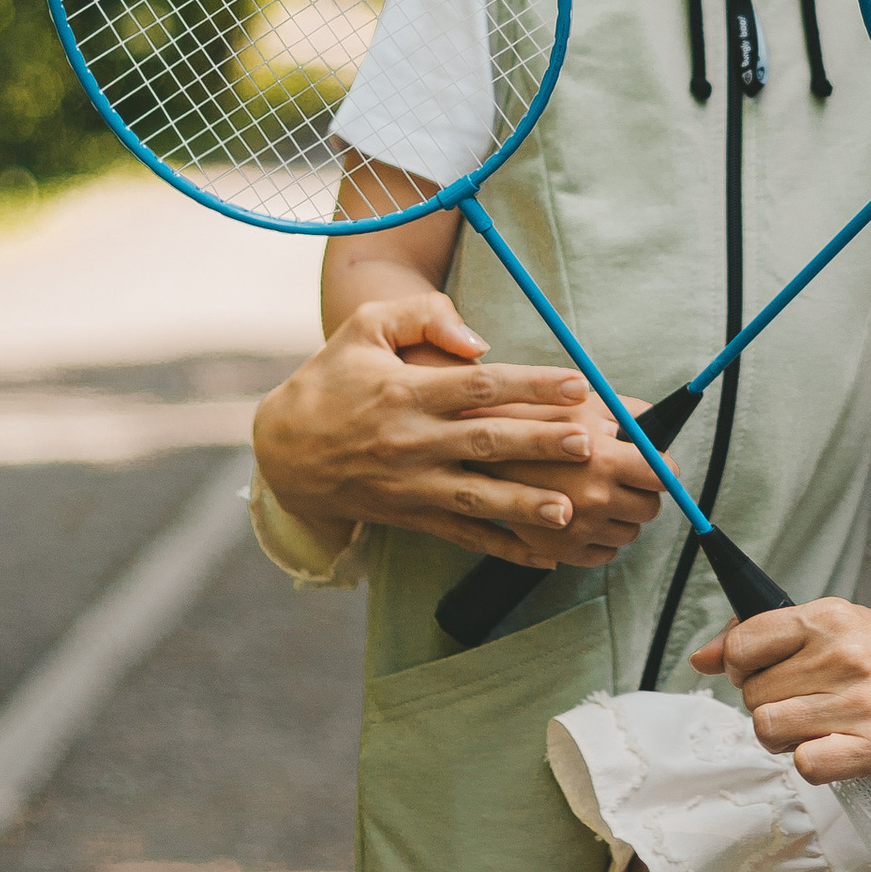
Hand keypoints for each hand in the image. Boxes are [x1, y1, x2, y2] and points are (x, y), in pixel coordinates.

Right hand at [251, 296, 664, 569]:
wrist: (284, 451)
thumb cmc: (333, 380)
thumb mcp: (363, 328)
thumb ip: (422, 317)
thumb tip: (480, 343)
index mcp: (406, 392)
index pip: (479, 386)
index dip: (530, 384)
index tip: (576, 383)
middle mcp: (411, 441)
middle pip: (486, 442)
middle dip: (539, 443)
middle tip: (587, 441)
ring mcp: (411, 485)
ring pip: (477, 498)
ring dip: (525, 505)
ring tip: (570, 509)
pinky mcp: (411, 516)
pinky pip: (462, 536)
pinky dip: (503, 547)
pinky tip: (544, 554)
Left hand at [688, 595, 870, 795]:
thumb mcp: (841, 630)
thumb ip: (768, 640)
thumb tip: (700, 657)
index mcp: (831, 617)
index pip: (742, 644)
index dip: (740, 669)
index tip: (763, 677)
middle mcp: (845, 654)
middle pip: (753, 695)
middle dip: (770, 708)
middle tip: (810, 708)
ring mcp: (862, 700)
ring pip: (769, 729)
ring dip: (787, 739)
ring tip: (821, 731)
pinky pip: (805, 763)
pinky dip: (813, 764)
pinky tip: (838, 752)